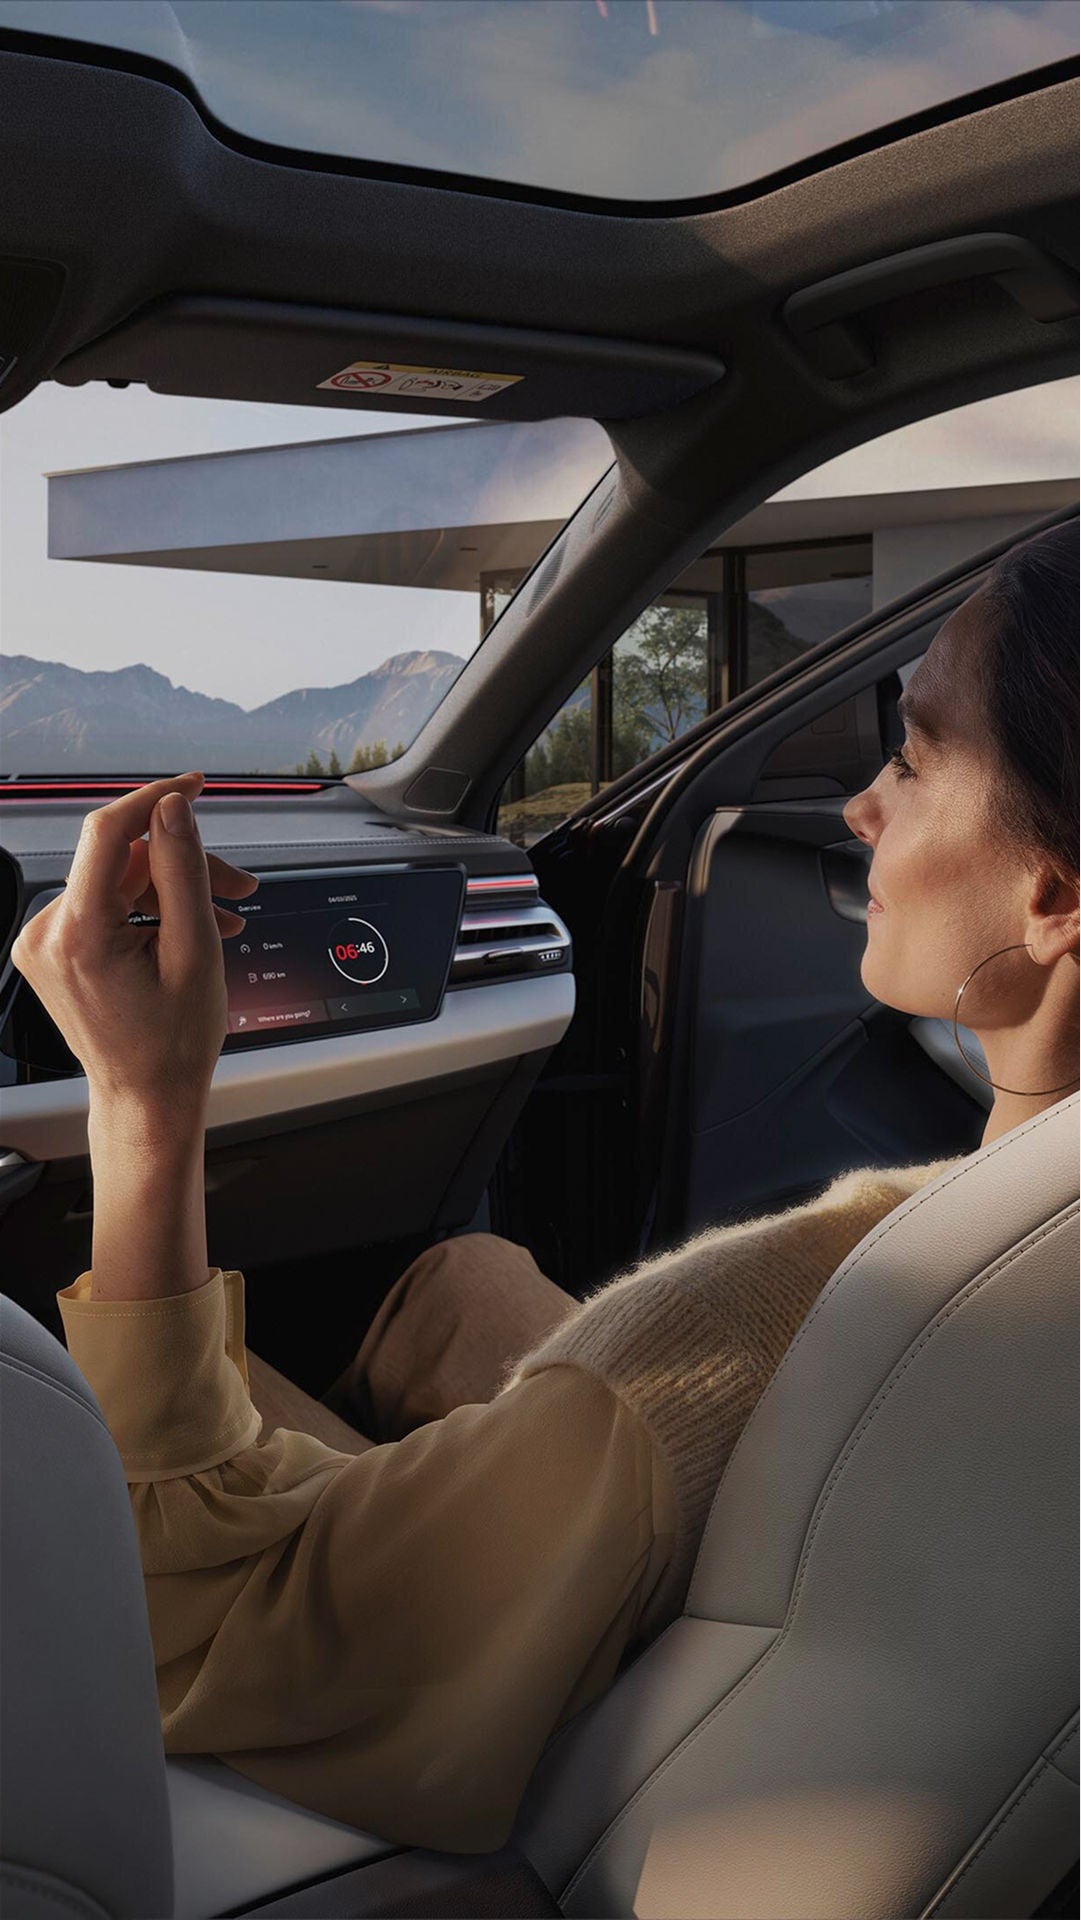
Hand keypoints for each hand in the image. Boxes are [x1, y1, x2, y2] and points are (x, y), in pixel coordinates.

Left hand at [11, 773, 257, 1130]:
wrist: (147, 1098)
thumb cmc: (173, 1045)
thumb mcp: (195, 953)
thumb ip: (183, 873)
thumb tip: (173, 809)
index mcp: (78, 935)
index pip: (107, 832)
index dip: (155, 800)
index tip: (195, 786)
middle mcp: (48, 933)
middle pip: (122, 862)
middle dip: (184, 866)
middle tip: (239, 887)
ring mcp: (45, 943)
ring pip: (119, 883)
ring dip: (174, 891)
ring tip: (226, 917)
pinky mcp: (54, 950)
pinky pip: (106, 906)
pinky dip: (150, 911)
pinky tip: (189, 929)